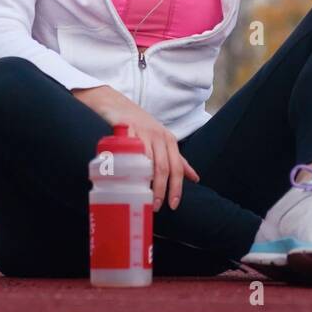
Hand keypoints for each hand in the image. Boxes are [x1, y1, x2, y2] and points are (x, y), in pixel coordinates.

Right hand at [71, 85, 199, 211]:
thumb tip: (194, 178)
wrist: (117, 105)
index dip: (177, 188)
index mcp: (169, 141)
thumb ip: (178, 160)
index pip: (177, 167)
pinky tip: (128, 179)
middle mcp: (158, 136)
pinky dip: (131, 167)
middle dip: (161, 189)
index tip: (174, 205)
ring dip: (147, 182)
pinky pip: (130, 152)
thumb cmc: (142, 127)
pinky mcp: (126, 131)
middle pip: (164, 167)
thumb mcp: (162, 141)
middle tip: (156, 206)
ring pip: (149, 161)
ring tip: (143, 198)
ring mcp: (142, 133)